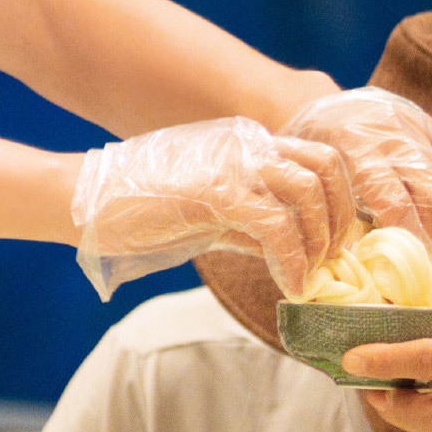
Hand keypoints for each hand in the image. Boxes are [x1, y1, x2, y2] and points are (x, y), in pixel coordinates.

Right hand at [72, 118, 353, 299]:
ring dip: (320, 240)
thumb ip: (250, 224)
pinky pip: (276, 226)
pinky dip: (292, 262)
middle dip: (342, 217)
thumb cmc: (142, 211)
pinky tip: (287, 286)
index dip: (341, 200)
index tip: (338, 243)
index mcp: (247, 145)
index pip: (318, 158)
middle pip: (326, 165)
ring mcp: (232, 165)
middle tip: (333, 260)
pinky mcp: (216, 193)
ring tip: (309, 275)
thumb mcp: (210, 214)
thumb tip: (292, 253)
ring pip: (309, 190)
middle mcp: (246, 145)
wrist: (88, 202)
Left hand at [286, 88, 431, 246]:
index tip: (395, 263)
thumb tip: (364, 261)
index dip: (402, 238)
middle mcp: (391, 131)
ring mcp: (415, 126)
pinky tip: (421, 214)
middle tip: (413, 255)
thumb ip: (337, 214)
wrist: (314, 102)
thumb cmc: (306, 149)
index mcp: (353, 142)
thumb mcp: (311, 177)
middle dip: (429, 234)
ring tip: (418, 238)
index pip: (395, 202)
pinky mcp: (429, 128)